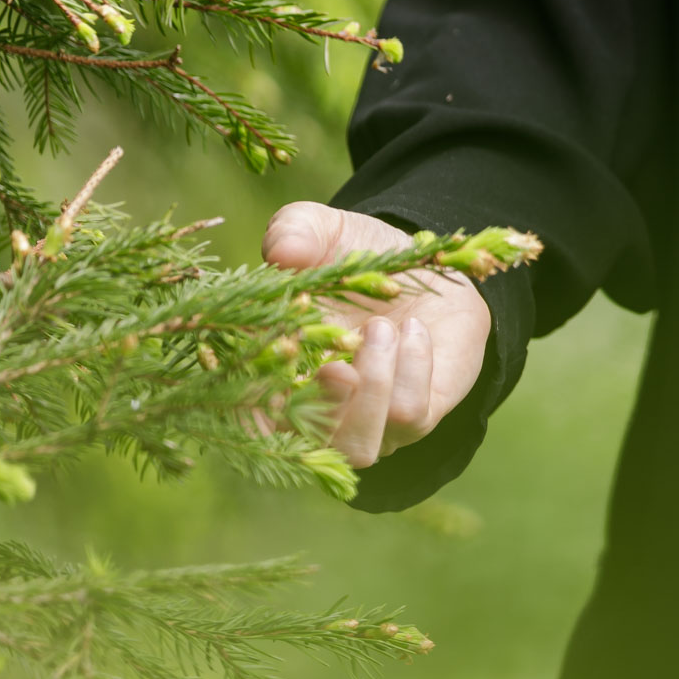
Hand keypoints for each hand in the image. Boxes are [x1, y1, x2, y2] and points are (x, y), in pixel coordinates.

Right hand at [262, 202, 490, 468]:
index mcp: (278, 378)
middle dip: (323, 407)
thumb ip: (297, 230)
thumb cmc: (362, 257)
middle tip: (340, 363)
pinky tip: (413, 330)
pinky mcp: (420, 416)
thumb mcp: (327, 230)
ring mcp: (370, 422)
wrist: (431, 269)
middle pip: (308, 445)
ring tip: (382, 327)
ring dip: (373, 387)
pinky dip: (412, 371)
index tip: (277, 365)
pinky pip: (411, 417)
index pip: (247, 420)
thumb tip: (281, 250)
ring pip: (361, 448)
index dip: (252, 407)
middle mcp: (321, 414)